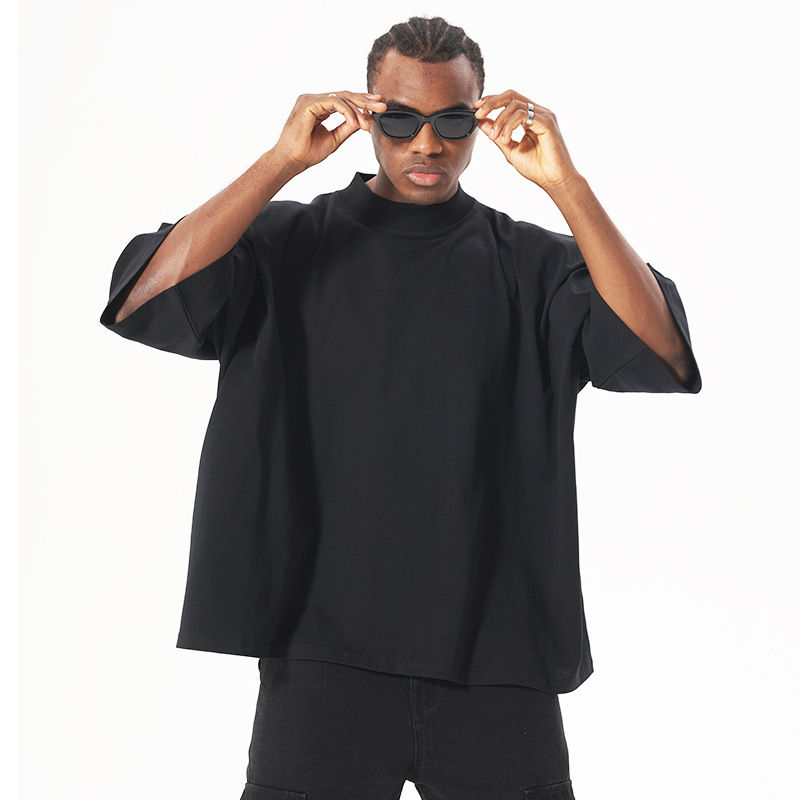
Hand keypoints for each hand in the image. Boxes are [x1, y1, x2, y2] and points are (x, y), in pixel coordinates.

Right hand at [272, 91, 386, 171]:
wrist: (291, 161)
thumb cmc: (307, 152)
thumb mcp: (335, 138)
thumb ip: (348, 127)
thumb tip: (365, 120)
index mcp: (319, 107)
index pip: (344, 100)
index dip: (362, 102)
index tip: (377, 108)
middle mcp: (314, 100)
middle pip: (345, 95)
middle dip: (365, 100)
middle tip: (382, 105)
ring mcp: (310, 99)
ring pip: (341, 97)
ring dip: (358, 110)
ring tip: (368, 124)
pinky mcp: (308, 103)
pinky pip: (334, 102)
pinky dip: (347, 112)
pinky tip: (355, 122)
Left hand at [474, 90, 579, 191]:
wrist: (553, 180)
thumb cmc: (537, 168)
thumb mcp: (510, 149)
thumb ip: (497, 135)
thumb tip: (482, 122)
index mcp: (530, 117)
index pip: (509, 100)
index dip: (492, 100)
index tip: (477, 108)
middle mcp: (538, 113)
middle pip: (511, 95)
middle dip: (492, 102)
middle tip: (479, 114)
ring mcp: (544, 115)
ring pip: (515, 105)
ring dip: (500, 121)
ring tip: (495, 137)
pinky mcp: (547, 122)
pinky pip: (523, 115)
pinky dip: (509, 125)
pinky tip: (506, 139)